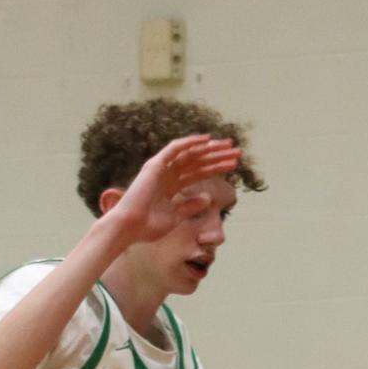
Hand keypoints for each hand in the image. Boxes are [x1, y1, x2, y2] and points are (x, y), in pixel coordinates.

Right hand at [107, 135, 241, 245]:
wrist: (130, 228)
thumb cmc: (148, 226)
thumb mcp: (176, 217)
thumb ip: (190, 206)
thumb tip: (208, 197)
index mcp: (171, 185)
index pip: (199, 172)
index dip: (216, 167)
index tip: (233, 164)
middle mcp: (167, 174)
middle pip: (198, 161)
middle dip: (217, 156)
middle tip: (237, 151)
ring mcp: (161, 168)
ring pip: (190, 154)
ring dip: (210, 149)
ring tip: (229, 146)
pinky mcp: (155, 165)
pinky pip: (175, 149)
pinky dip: (190, 143)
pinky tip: (207, 140)